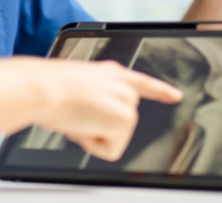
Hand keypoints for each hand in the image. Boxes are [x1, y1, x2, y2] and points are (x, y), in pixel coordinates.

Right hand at [35, 60, 182, 161]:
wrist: (45, 89)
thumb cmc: (49, 88)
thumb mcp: (76, 89)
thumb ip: (92, 100)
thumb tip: (86, 119)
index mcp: (109, 72)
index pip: (140, 82)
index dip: (160, 90)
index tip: (176, 95)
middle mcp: (121, 83)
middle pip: (119, 123)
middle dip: (96, 127)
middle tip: (74, 115)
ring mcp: (126, 101)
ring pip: (113, 137)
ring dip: (92, 134)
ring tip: (76, 116)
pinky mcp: (125, 118)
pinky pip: (110, 149)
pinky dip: (93, 144)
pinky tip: (82, 125)